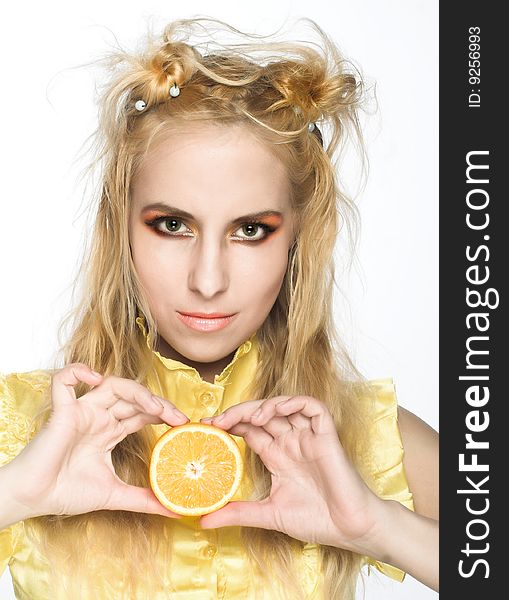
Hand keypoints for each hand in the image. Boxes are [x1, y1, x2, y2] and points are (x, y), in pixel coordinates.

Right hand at [5, 363, 189, 520]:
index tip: (184, 425)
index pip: (142, 413)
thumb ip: (144, 499)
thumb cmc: (66, 493)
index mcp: (109, 432)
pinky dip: (78, 372)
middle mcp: (98, 418)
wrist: (34, 500)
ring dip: (137, 391)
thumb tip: (174, 509)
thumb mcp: (115, 495)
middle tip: (178, 418)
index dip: (163, 413)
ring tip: (155, 406)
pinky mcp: (62, 411)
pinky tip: (96, 378)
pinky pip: (64, 381)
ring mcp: (82, 412)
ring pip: (112, 384)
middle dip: (159, 403)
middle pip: (134, 397)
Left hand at [199, 396, 385, 554]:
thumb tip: (203, 520)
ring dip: (264, 405)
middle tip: (217, 421)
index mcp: (277, 455)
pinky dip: (293, 403)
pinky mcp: (326, 434)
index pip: (248, 430)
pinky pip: (311, 407)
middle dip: (238, 413)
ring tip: (249, 418)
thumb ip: (238, 513)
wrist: (350, 528)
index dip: (228, 424)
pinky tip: (276, 411)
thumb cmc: (316, 520)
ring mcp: (308, 436)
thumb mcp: (268, 514)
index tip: (205, 428)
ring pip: (284, 406)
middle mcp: (290, 442)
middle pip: (261, 414)